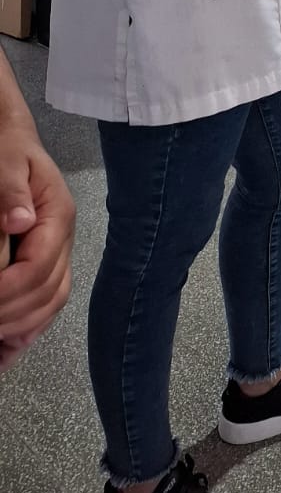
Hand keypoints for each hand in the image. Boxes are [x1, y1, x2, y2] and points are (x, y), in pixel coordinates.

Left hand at [0, 116, 74, 370]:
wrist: (12, 143)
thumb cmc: (8, 150)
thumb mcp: (6, 161)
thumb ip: (10, 191)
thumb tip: (19, 222)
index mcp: (57, 216)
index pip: (40, 266)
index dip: (8, 290)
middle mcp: (63, 239)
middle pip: (47, 292)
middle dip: (10, 314)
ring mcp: (56, 253)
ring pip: (50, 303)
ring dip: (20, 326)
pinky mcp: (45, 264)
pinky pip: (46, 303)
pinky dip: (26, 330)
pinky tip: (7, 349)